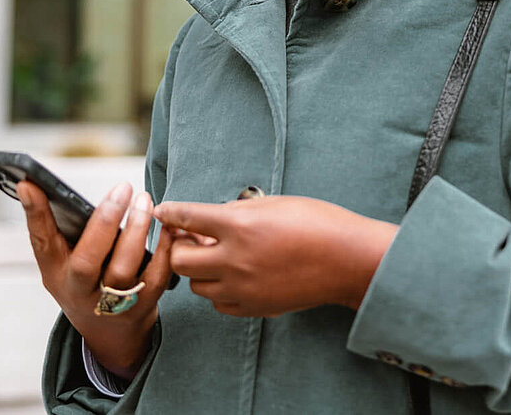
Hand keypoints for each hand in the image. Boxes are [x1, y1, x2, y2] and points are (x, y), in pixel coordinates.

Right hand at [18, 180, 174, 378]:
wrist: (110, 335)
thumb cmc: (87, 284)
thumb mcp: (64, 264)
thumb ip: (60, 232)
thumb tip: (45, 185)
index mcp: (56, 274)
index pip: (41, 242)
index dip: (35, 214)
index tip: (29, 183)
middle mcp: (79, 291)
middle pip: (87, 260)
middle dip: (105, 221)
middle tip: (123, 188)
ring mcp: (110, 305)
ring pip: (122, 269)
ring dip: (137, 231)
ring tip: (145, 201)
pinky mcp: (141, 308)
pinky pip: (156, 277)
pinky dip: (165, 249)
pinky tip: (168, 227)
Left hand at [153, 196, 396, 316]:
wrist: (347, 259)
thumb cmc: (318, 222)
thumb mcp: (275, 203)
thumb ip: (238, 211)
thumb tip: (212, 220)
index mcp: (239, 226)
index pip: (188, 218)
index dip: (171, 212)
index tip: (163, 210)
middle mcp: (235, 259)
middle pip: (180, 260)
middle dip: (180, 247)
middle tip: (192, 238)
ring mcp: (243, 288)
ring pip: (196, 286)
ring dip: (199, 270)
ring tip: (216, 257)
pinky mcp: (254, 307)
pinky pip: (219, 303)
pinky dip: (218, 290)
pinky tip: (233, 276)